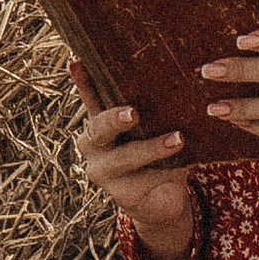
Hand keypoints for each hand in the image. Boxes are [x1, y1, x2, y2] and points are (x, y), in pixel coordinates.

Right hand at [73, 70, 197, 259]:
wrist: (159, 197)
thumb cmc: (154, 148)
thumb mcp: (149, 125)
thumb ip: (148, 106)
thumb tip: (169, 69)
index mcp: (97, 121)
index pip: (89, 97)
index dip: (82, 81)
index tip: (76, 62)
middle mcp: (92, 145)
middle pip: (100, 128)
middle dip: (116, 119)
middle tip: (133, 112)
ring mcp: (103, 172)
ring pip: (126, 157)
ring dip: (152, 148)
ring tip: (178, 139)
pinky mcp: (123, 194)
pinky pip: (146, 180)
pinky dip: (166, 171)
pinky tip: (182, 165)